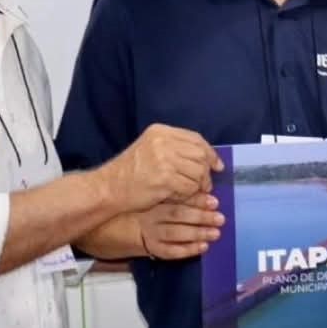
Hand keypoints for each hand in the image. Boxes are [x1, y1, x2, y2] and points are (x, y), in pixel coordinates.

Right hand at [100, 124, 222, 211]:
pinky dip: (189, 194)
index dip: (209, 152)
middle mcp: (163, 141)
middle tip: (205, 183)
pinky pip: (190, 186)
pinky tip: (181, 196)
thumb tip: (206, 158)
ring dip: (199, 184)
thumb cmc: (129, 172)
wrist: (109, 188)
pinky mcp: (165, 178)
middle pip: (200, 154)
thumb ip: (174, 149)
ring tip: (192, 190)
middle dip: (206, 171)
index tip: (216, 165)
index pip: (195, 138)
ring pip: (198, 171)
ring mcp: (164, 159)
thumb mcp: (150, 149)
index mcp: (160, 131)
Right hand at [137, 193, 223, 259]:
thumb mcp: (162, 199)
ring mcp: (152, 233)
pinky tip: (203, 247)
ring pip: (175, 233)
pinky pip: (171, 250)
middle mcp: (153, 215)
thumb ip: (181, 198)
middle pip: (178, 215)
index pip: (178, 199)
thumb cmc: (153, 210)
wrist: (127, 227)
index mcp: (156, 199)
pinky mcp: (153, 248)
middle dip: (201, 217)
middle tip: (220, 219)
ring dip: (197, 233)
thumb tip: (208, 195)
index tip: (215, 202)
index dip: (198, 200)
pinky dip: (188, 249)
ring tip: (215, 233)